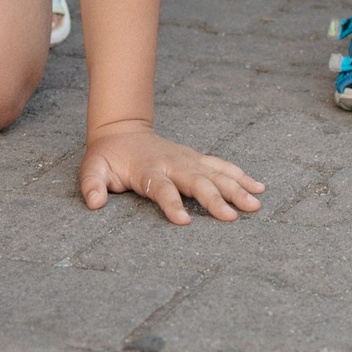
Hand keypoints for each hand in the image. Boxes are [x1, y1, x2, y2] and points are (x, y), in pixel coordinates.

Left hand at [79, 125, 263, 222]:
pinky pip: (222, 167)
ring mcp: (188, 159)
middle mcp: (173, 163)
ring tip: (255, 204)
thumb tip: (94, 203)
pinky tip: (259, 187)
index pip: (162, 189)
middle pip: (197, 182)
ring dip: (236, 188)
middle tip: (231, 217)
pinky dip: (241, 176)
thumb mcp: (93, 168)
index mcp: (148, 170)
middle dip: (214, 199)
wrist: (123, 130)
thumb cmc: (108, 156)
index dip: (171, 204)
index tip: (183, 221)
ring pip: (216, 174)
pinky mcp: (197, 159)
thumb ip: (92, 185)